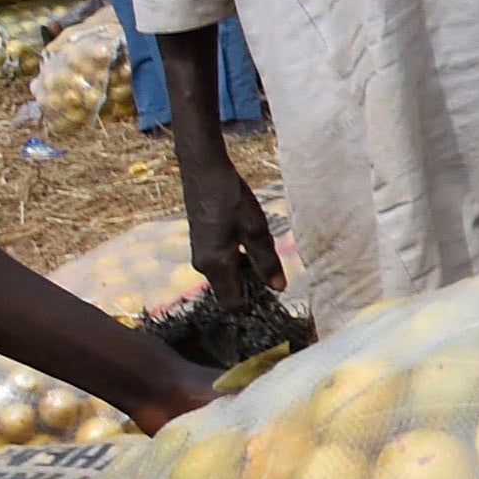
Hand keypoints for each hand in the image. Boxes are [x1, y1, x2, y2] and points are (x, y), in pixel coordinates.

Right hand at [177, 142, 285, 313]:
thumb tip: (278, 288)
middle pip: (230, 292)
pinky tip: (250, 242)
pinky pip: (222, 264)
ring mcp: (199, 255)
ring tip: (265, 254)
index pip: (233, 304)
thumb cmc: (231, 198)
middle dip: (252, 289)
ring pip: (227, 277)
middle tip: (276, 274)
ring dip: (247, 272)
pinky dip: (238, 261)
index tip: (274, 300)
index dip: (254, 307)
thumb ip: (267, 261)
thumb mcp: (256, 230)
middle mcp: (203, 266)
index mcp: (216, 265)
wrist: (204, 172)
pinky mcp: (201, 245)